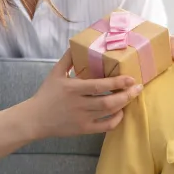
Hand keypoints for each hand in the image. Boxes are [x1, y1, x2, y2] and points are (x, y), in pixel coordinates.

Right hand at [23, 49, 142, 140]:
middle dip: (127, 95)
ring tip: (132, 96)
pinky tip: (121, 112)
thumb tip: (78, 44)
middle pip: (108, 101)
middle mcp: (79, 104)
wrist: (34, 119)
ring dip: (123, 105)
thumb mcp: (55, 73)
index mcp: (73, 89)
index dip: (117, 82)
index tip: (131, 78)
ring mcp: (82, 118)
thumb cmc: (46, 94)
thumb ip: (68, 58)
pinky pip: (105, 127)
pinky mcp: (83, 129)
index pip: (99, 86)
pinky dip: (116, 120)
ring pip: (108, 113)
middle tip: (138, 88)